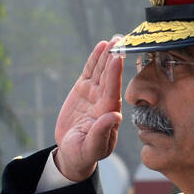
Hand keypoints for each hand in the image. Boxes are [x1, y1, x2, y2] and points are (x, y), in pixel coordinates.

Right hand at [53, 37, 123, 182]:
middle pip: (109, 77)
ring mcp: (94, 94)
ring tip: (113, 39)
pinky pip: (90, 72)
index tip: (118, 58)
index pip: (112, 91)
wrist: (73, 153)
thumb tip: (114, 115)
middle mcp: (104, 102)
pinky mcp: (84, 90)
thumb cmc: (83, 154)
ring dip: (107, 55)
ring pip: (101, 71)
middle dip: (114, 59)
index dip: (114, 75)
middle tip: (120, 40)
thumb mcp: (90, 149)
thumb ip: (101, 133)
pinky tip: (101, 46)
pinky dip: (95, 60)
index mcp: (108, 115)